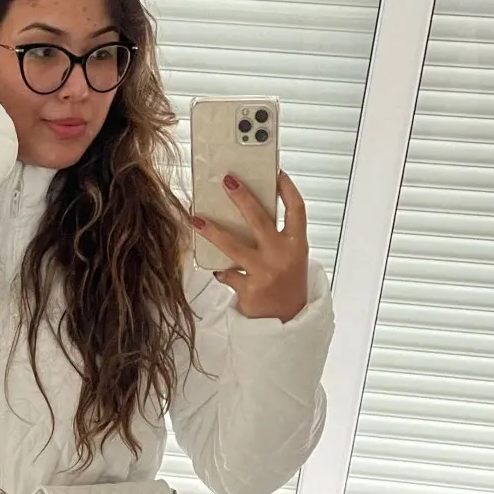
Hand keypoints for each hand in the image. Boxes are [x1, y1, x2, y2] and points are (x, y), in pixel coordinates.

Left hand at [192, 172, 309, 322]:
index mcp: (297, 244)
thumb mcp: (292, 257)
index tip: (276, 173)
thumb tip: (249, 211)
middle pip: (259, 219)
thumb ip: (278, 236)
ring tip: (196, 219)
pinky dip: (220, 270)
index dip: (287, 189)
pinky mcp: (249, 288)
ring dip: (212, 231)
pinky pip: (227, 273)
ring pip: (233, 245)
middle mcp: (282, 255)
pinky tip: (216, 268)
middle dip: (242, 197)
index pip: (296, 209)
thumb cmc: (288, 284)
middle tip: (227, 181)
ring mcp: (265, 271)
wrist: (288, 320)